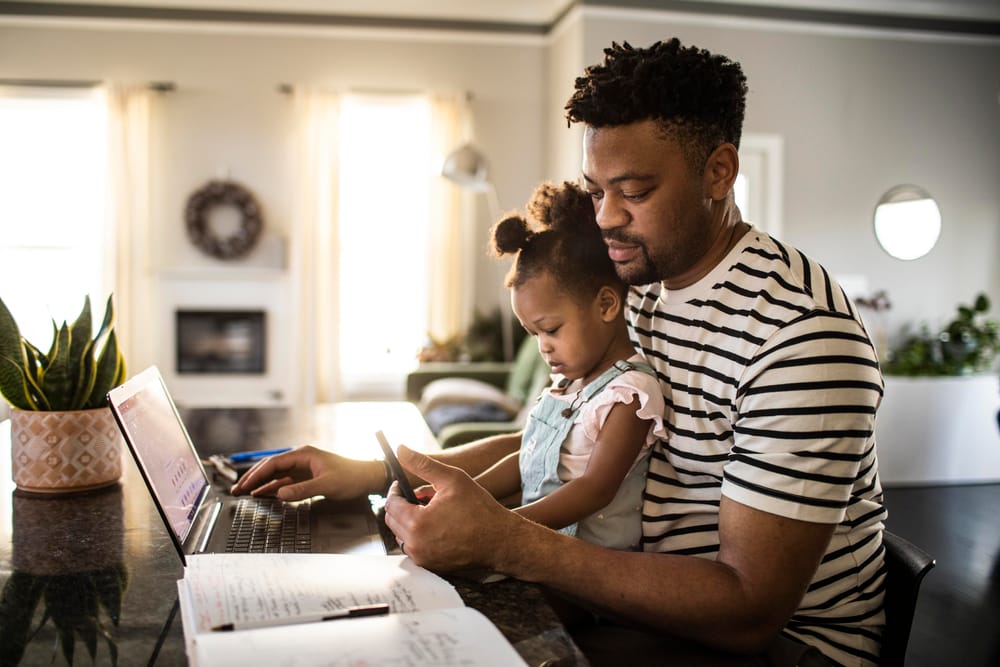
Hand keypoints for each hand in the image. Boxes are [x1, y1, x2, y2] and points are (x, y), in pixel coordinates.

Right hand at [229, 445, 383, 500]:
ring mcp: (303, 468)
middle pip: (271, 468)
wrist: (367, 478)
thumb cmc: (351, 477)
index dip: (257, 474)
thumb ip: (303, 489)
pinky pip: (284, 482)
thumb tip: (280, 494)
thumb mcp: (327, 484)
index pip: (274, 463)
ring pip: (276, 475)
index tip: (245, 485)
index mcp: (303, 454)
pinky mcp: (306, 477)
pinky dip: (272, 488)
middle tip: (236, 490)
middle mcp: (301, 458)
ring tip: (243, 493)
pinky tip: (262, 494)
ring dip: (260, 484)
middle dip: (253, 478)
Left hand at [384, 446, 519, 570]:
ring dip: (410, 520)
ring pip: (402, 534)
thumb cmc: (479, 509)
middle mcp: (415, 544)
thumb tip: (401, 449)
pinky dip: (419, 535)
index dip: (395, 490)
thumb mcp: (452, 479)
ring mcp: (422, 558)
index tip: (402, 484)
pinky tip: (438, 525)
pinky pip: (414, 547)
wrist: (500, 540)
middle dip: (403, 505)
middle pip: (393, 520)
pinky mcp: (430, 565)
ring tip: (432, 510)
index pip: (390, 504)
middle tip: (422, 496)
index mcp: (417, 523)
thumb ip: (423, 464)